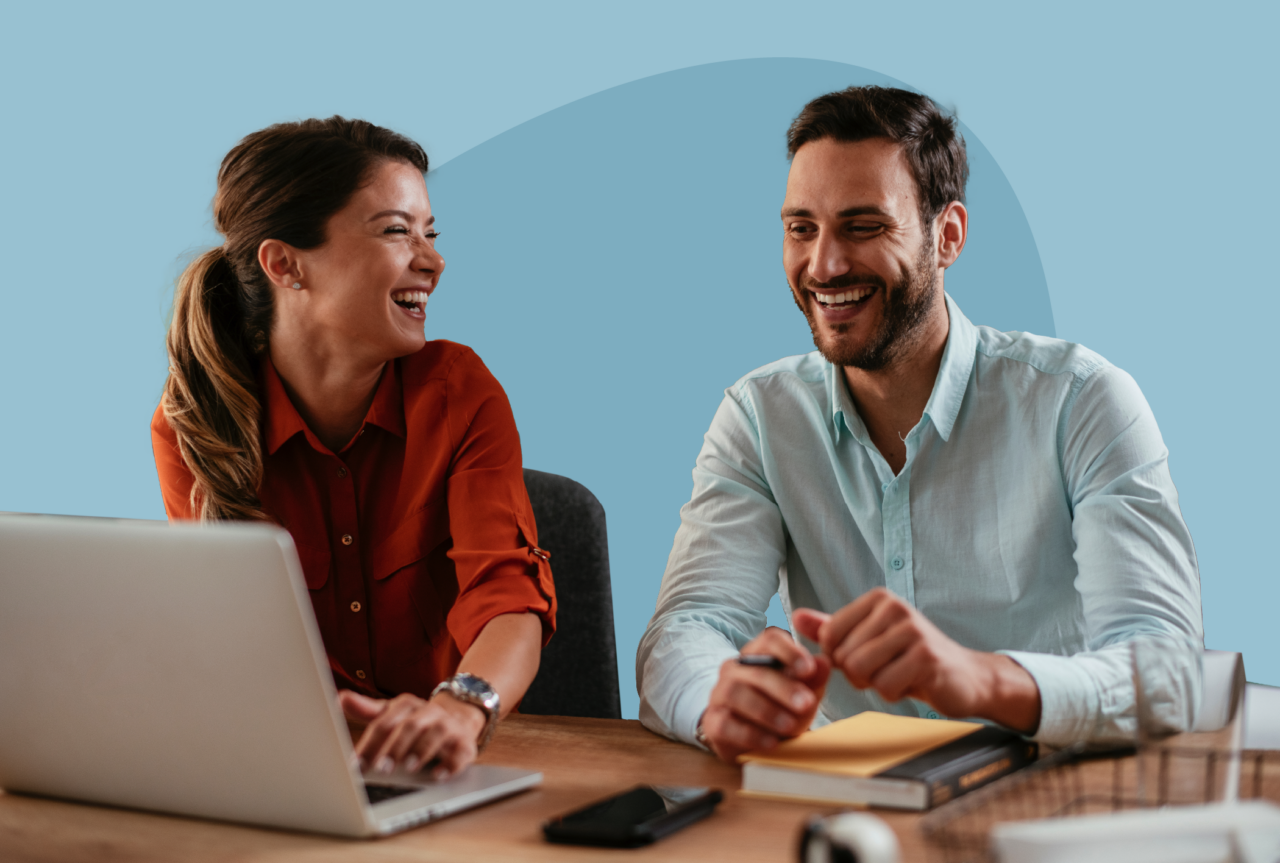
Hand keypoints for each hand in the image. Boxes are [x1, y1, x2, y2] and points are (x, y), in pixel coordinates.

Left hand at [339, 689, 487, 779]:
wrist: (458, 717)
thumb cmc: (416, 720)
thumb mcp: (391, 713)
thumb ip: (366, 709)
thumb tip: (339, 699)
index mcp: (407, 705)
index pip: (385, 722)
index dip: (369, 744)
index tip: (356, 765)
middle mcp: (429, 712)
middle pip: (411, 725)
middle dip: (395, 747)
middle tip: (380, 768)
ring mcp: (449, 726)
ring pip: (437, 733)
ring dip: (422, 750)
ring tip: (407, 768)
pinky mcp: (465, 743)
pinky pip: (460, 752)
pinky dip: (450, 764)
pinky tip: (437, 776)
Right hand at [699, 626, 830, 761]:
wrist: (753, 739)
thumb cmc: (780, 708)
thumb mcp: (803, 693)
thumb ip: (814, 679)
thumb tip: (824, 662)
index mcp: (759, 653)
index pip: (770, 639)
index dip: (790, 651)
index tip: (809, 669)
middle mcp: (735, 669)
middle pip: (756, 671)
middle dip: (783, 688)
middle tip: (806, 704)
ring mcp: (720, 694)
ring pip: (737, 694)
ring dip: (767, 711)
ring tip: (790, 726)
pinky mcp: (713, 722)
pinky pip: (726, 724)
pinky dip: (751, 734)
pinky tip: (771, 742)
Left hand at [791, 588, 1040, 732]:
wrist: (965, 677)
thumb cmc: (911, 658)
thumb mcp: (868, 639)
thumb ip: (831, 628)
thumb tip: (796, 616)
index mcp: (877, 599)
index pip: (829, 636)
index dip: (841, 658)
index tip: (866, 656)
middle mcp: (894, 607)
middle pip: (844, 656)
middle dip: (860, 674)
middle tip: (888, 668)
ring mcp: (912, 630)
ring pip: (861, 671)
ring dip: (876, 684)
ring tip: (898, 674)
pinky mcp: (926, 657)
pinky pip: (885, 686)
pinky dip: (894, 693)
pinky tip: (913, 683)